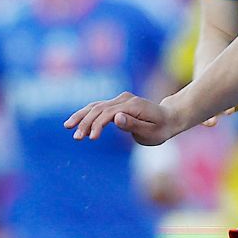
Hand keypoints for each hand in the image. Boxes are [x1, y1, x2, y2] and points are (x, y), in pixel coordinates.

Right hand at [65, 91, 184, 145]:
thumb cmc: (161, 129)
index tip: (91, 139)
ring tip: (68, 127)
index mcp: (133, 106)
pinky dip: (87, 113)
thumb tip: (117, 118)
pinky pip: (99, 106)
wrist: (169, 118)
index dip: (98, 125)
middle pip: (99, 108)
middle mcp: (125, 99)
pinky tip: (76, 122)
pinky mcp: (118, 102)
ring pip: (96, 105)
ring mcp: (121, 99)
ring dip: (82, 116)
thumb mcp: (151, 132)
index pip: (109, 114)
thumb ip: (133, 125)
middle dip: (85, 122)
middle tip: (76, 137)